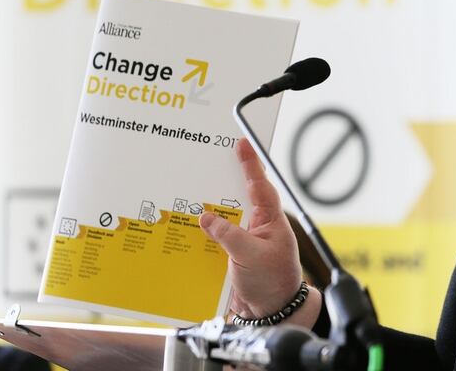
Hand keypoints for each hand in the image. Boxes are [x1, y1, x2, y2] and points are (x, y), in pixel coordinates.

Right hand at [199, 138, 321, 326]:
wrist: (271, 313)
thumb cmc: (272, 282)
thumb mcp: (250, 256)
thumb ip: (228, 235)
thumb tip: (206, 217)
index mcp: (270, 221)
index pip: (260, 186)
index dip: (250, 164)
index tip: (243, 143)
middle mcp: (257, 226)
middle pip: (236, 197)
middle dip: (221, 182)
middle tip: (205, 161)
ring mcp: (243, 240)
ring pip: (222, 218)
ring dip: (206, 210)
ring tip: (186, 193)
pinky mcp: (231, 255)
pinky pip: (213, 238)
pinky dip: (200, 234)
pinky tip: (183, 228)